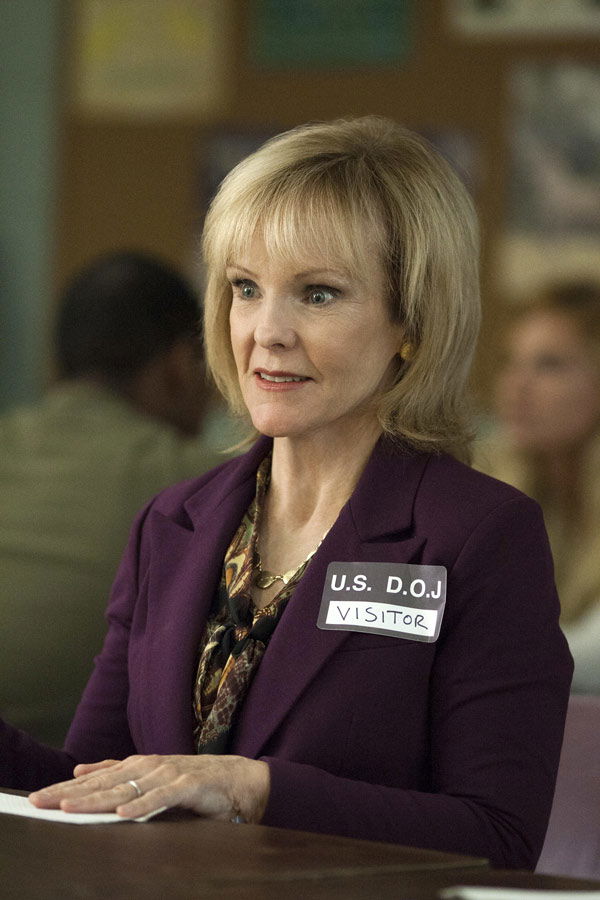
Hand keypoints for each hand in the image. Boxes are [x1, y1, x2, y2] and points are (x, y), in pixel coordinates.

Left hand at [28, 754, 269, 822]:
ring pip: (128, 789)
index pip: (97, 778)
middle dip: (71, 792)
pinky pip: (163, 797)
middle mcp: (151, 766)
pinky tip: (124, 814)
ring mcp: (170, 774)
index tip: (39, 797)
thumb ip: (122, 774)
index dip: (67, 787)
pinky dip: (144, 805)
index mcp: (140, 766)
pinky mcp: (190, 786)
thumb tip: (82, 771)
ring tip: (72, 807)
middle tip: (41, 801)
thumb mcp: (155, 778)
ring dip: (99, 798)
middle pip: (105, 782)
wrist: (243, 780)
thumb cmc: (197, 782)